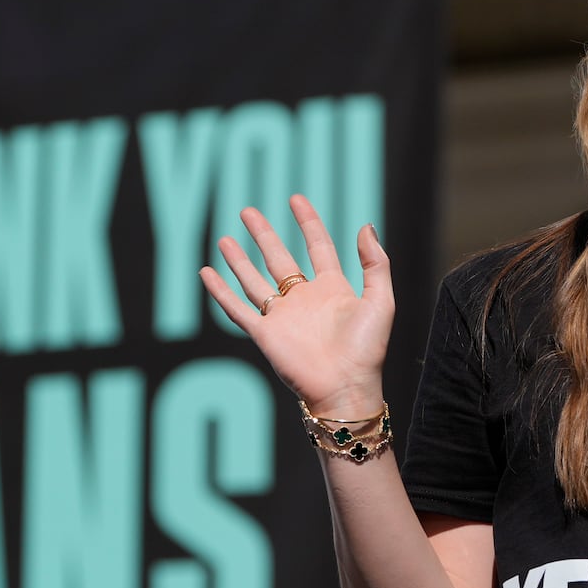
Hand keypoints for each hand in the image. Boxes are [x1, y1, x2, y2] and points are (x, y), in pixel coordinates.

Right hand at [199, 193, 392, 414]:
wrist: (346, 388)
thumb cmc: (367, 350)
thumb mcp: (381, 301)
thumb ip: (376, 264)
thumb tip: (366, 226)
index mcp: (332, 289)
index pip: (317, 246)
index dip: (307, 222)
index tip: (295, 199)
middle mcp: (303, 300)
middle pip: (278, 258)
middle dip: (263, 234)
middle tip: (247, 211)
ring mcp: (282, 316)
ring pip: (254, 280)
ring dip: (239, 260)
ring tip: (225, 238)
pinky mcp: (265, 334)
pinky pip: (237, 309)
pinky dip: (220, 292)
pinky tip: (206, 273)